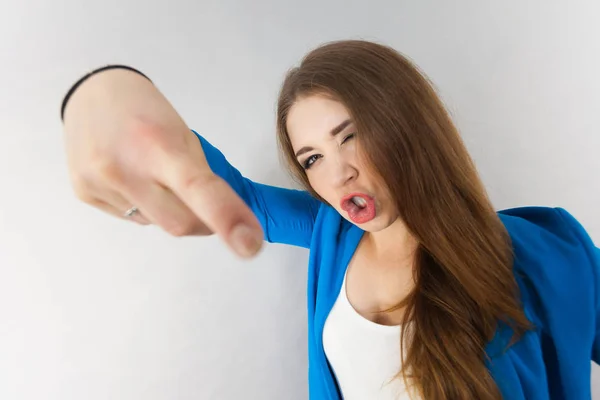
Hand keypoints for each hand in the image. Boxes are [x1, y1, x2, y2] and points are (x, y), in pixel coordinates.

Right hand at [62, 68, 262, 257]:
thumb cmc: (147, 112)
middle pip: (179, 223)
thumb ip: (198, 175)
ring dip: (170, 211)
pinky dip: (145, 207)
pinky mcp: (83, 195)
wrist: (91, 94)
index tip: (250, 245)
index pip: (198, 188)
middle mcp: (124, 169)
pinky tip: (134, 180)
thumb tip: (221, 218)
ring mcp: (99, 184)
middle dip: (204, 224)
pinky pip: (132, 219)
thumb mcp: (181, 134)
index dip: (227, 218)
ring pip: (156, 223)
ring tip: (155, 177)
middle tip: (207, 206)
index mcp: (158, 146)